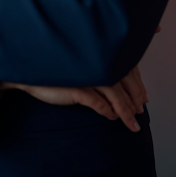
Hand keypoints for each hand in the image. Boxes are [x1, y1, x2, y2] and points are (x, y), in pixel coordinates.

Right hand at [0, 64, 148, 132]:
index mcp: (99, 52)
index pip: (126, 69)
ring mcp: (87, 74)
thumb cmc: (56, 64)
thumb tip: (115, 84)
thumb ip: (97, 68)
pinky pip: (99, 103)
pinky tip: (111, 117)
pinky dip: (108, 111)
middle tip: (140, 113)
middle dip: (135, 100)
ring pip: (115, 95)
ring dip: (126, 111)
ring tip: (132, 123)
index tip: (143, 97)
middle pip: (124, 82)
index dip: (137, 85)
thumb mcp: (82, 63)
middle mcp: (96, 61)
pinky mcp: (77, 87)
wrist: (32, 68)